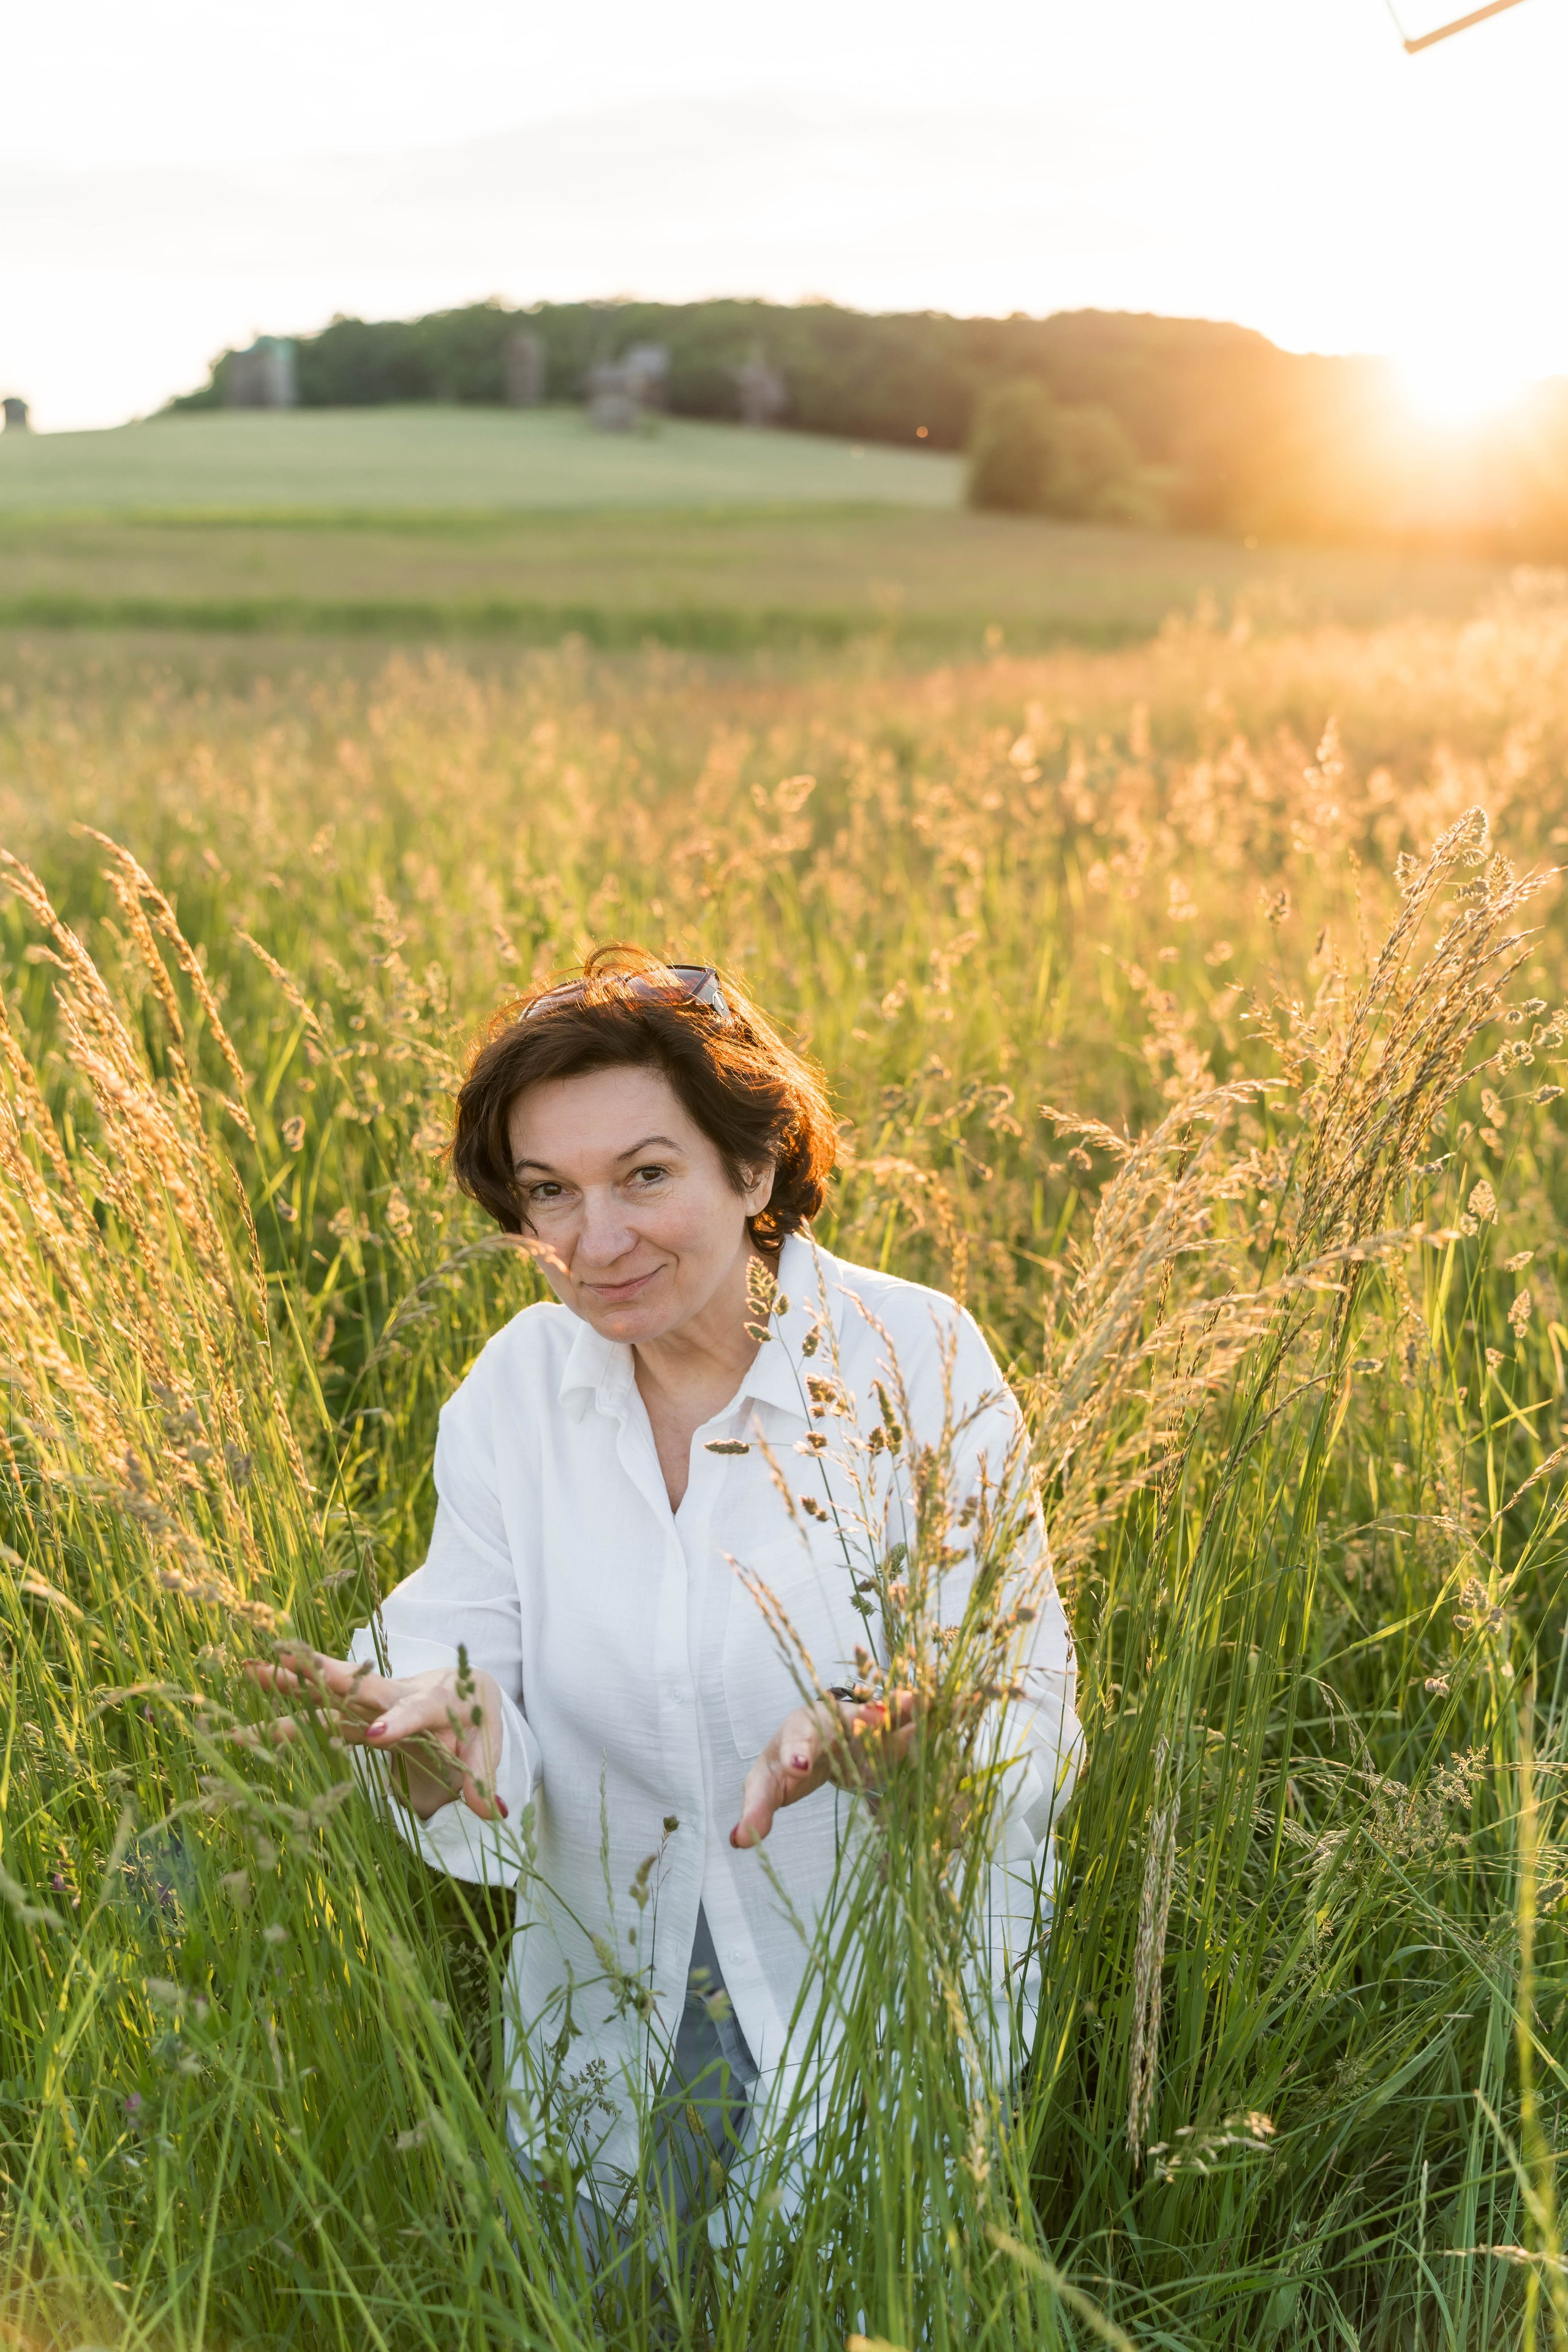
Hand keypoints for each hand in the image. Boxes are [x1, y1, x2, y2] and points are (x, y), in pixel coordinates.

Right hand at [244, 1648, 506, 1823]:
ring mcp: (374, 1700)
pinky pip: (321, 1709)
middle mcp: (400, 1693)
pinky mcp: (357, 1710)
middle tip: (296, 1665)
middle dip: (330, 1677)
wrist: (468, 1690)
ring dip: (296, 1682)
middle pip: (364, 1685)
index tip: (376, 1735)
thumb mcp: (487, 1746)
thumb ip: (483, 1775)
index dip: (398, 1722)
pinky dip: (288, 1705)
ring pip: (333, 1692)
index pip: (417, 1711)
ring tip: (255, 1671)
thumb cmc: (475, 1722)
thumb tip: (493, 1811)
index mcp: (437, 1702)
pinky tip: (252, 1698)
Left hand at [730, 1691, 916, 1848]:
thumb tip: (737, 1840)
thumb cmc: (788, 1761)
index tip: (798, 1765)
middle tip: (870, 1719)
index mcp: (797, 1732)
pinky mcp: (891, 1735)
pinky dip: (929, 1720)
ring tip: (917, 1701)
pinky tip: (953, 1711)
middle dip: (858, 1718)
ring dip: (900, 1707)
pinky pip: (912, 1726)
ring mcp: (865, 1724)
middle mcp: (833, 1719)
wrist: (815, 1739)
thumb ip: (757, 1810)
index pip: (794, 1740)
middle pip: (846, 1718)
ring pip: (884, 1712)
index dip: (798, 1752)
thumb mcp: (769, 1785)